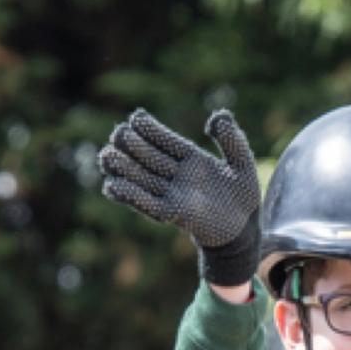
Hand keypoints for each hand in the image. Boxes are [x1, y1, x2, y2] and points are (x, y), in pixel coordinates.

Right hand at [98, 108, 260, 284]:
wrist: (245, 231)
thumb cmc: (243, 197)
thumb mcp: (243, 163)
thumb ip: (232, 138)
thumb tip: (214, 117)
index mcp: (192, 160)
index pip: (167, 141)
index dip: (152, 130)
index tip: (136, 118)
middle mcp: (179, 176)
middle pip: (150, 158)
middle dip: (132, 146)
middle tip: (116, 134)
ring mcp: (174, 195)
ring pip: (143, 179)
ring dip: (124, 169)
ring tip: (106, 157)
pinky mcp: (174, 214)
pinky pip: (148, 204)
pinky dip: (131, 196)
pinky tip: (112, 187)